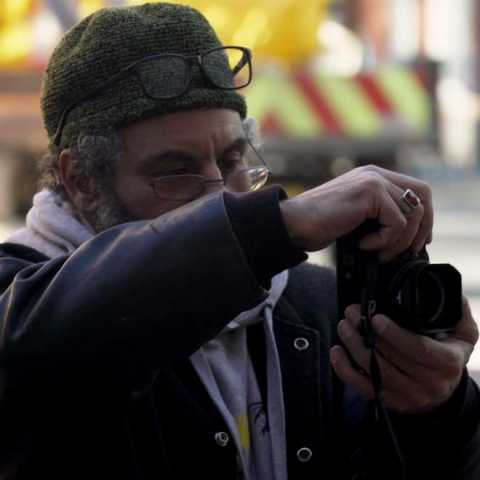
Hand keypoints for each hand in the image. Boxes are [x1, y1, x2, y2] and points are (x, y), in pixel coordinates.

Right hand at [280, 165, 432, 260]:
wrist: (293, 223)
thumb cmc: (318, 225)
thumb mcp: (355, 217)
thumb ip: (378, 216)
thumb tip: (407, 237)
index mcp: (373, 177)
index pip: (416, 191)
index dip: (423, 217)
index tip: (416, 241)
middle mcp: (375, 174)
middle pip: (422, 196)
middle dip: (422, 227)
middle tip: (408, 250)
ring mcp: (373, 181)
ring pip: (412, 212)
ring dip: (399, 241)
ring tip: (378, 251)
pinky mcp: (369, 192)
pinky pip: (396, 222)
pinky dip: (383, 241)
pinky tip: (363, 244)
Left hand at [330, 297, 477, 413]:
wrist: (444, 389)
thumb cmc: (448, 352)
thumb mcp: (462, 332)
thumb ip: (457, 312)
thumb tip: (444, 290)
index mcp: (446, 362)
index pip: (418, 348)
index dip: (395, 334)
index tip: (375, 317)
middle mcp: (429, 383)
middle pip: (390, 358)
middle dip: (365, 333)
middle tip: (351, 312)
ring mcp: (408, 396)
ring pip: (375, 372)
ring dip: (354, 346)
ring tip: (344, 326)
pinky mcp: (390, 401)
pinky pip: (362, 387)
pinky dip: (345, 369)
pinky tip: (337, 351)